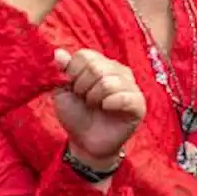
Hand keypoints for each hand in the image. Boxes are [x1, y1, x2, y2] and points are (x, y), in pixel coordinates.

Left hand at [53, 49, 144, 170]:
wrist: (85, 143)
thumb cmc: (76, 115)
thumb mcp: (63, 93)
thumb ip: (61, 72)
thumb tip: (58, 53)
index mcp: (100, 64)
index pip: (85, 55)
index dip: (73, 73)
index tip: (73, 88)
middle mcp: (118, 71)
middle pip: (96, 67)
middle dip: (82, 87)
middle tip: (84, 99)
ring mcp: (130, 86)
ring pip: (109, 82)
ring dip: (94, 98)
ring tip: (95, 106)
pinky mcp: (138, 103)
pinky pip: (125, 96)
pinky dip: (110, 103)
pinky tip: (106, 109)